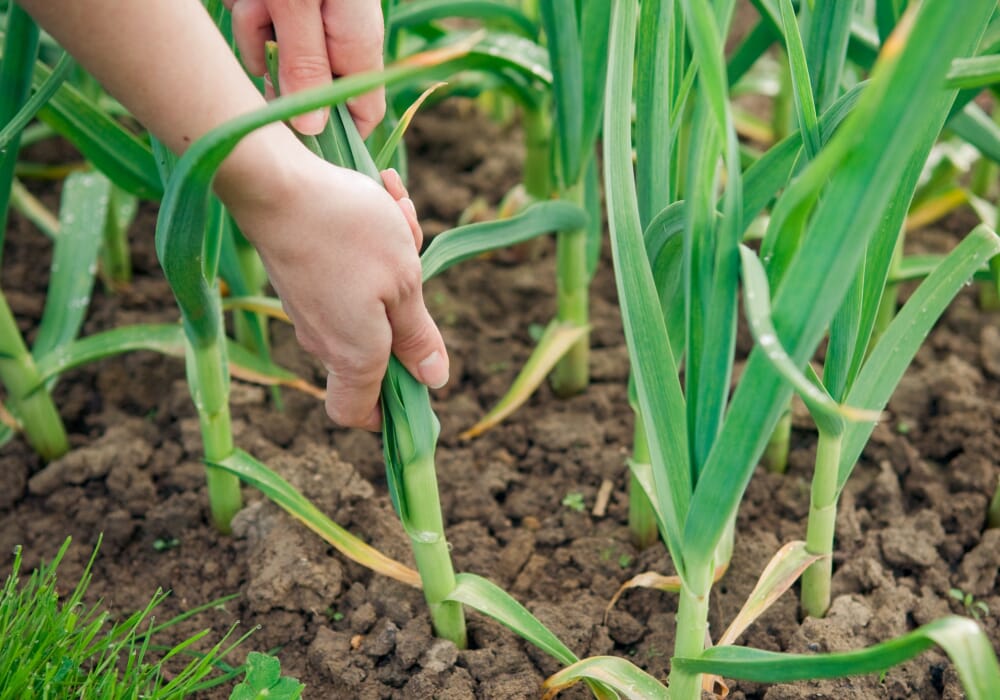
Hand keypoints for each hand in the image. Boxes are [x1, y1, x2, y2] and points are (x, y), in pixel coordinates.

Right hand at [218, 143, 447, 430]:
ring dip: (394, 258)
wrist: (275, 182)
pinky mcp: (299, 276)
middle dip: (408, 306)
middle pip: (375, 347)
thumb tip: (433, 380)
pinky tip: (380, 195)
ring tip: (397, 211)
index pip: (357, 413)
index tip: (416, 388)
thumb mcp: (404, 284)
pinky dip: (369, 239)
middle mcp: (324, 340)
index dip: (386, 414)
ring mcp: (307, 307)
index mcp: (353, 356)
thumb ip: (418, 336)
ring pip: (368, 297)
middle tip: (417, 258)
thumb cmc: (349, 234)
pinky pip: (348, 270)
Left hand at [222, 0, 385, 136]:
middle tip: (265, 48)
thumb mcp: (298, 3)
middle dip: (275, 72)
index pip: (364, 113)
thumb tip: (312, 129)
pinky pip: (257, 26)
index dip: (336, 135)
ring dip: (253, 31)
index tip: (297, 144)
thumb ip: (305, 63)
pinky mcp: (284, 6)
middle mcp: (339, 36)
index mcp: (358, 43)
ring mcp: (311, 21)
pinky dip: (247, 7)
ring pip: (272, 54)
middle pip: (305, 86)